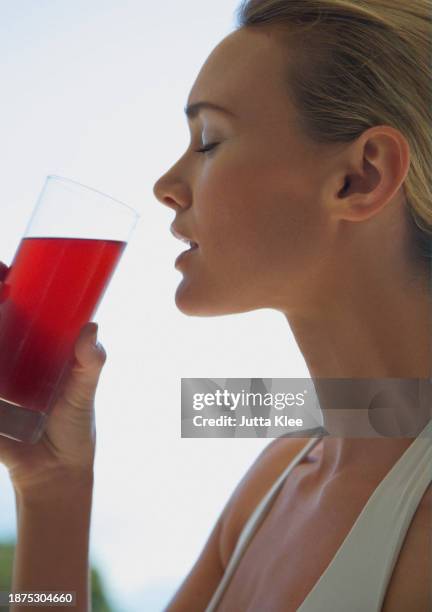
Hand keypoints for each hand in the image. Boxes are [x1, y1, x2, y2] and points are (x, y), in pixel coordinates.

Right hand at [0, 262, 106, 493]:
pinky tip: (0, 383)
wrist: (56, 473)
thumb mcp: (84, 392)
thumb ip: (89, 364)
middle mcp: (12, 357)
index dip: (8, 286)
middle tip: (1, 285)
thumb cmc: (75, 428)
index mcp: (38, 348)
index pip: (20, 308)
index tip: (5, 269)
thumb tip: (91, 329)